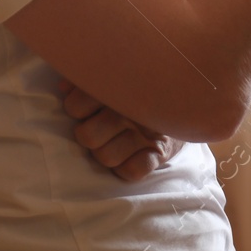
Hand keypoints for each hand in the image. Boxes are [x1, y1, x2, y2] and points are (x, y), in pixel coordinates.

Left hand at [57, 77, 184, 180]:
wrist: (187, 97)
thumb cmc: (141, 89)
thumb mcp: (116, 79)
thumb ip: (88, 82)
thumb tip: (63, 88)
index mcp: (117, 86)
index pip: (75, 106)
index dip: (76, 109)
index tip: (86, 107)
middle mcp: (131, 110)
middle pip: (86, 136)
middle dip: (89, 135)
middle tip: (100, 128)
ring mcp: (147, 132)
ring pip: (104, 157)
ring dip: (106, 153)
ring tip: (115, 142)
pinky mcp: (161, 153)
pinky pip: (131, 171)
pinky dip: (127, 168)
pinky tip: (130, 156)